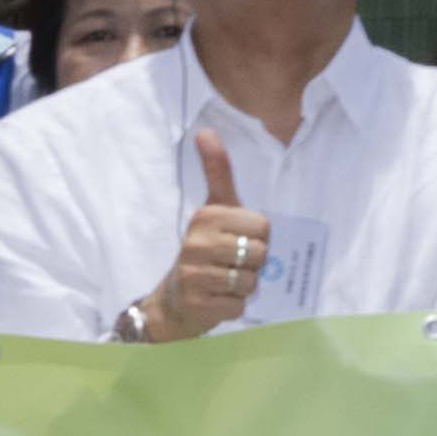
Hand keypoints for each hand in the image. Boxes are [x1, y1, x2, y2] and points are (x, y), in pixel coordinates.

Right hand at [135, 130, 265, 344]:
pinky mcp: (197, 305)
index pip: (262, 227)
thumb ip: (217, 170)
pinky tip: (218, 299)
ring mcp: (194, 275)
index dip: (259, 238)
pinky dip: (235, 306)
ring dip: (244, 286)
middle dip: (253, 264)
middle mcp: (196, 243)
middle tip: (233, 264)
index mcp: (205, 216)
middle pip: (259, 254)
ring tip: (226, 282)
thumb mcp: (213, 208)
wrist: (174, 299)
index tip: (240, 241)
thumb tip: (205, 130)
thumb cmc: (204, 248)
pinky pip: (238, 305)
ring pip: (249, 281)